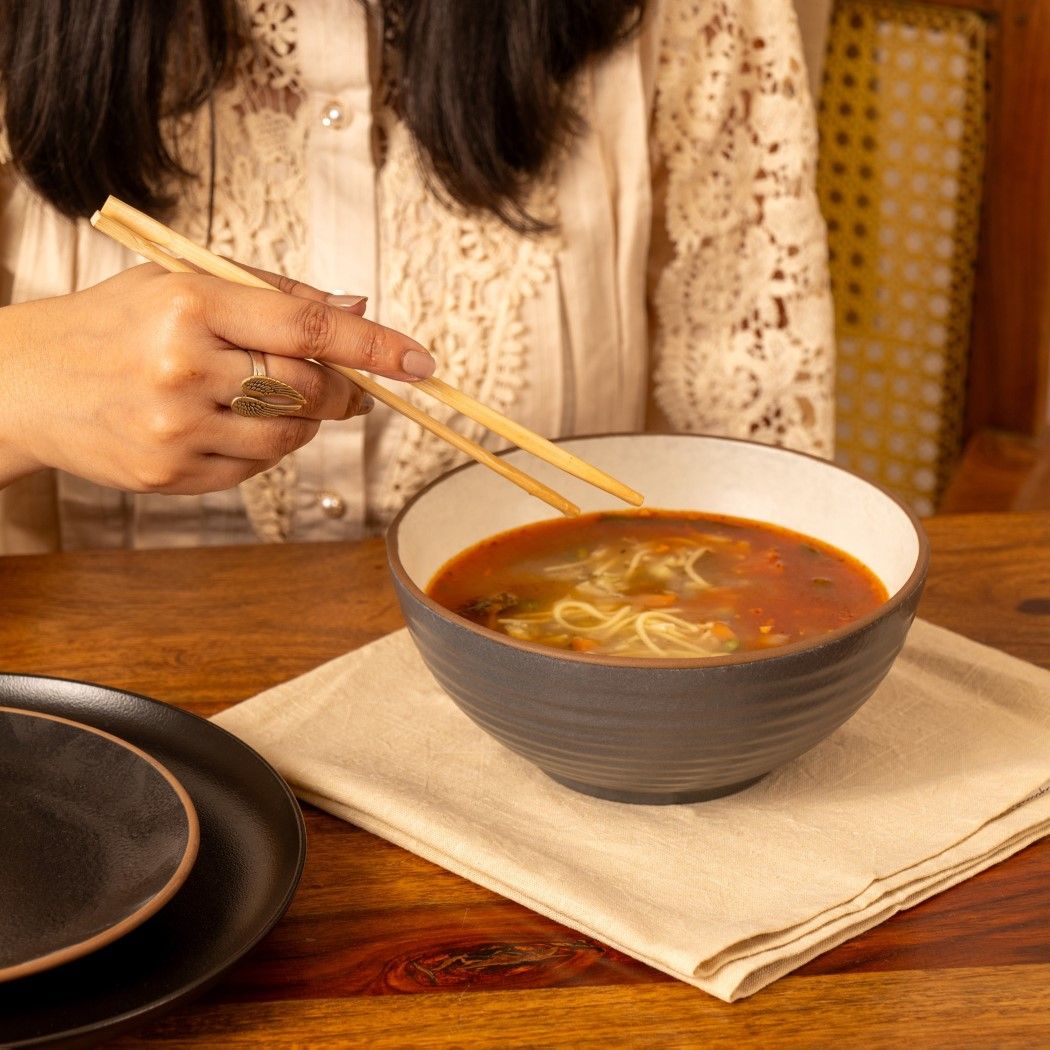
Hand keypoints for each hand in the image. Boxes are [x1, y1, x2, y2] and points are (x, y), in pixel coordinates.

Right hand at [0, 263, 434, 492]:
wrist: (21, 386)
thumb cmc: (108, 325)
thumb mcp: (179, 283)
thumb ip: (272, 295)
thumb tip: (356, 309)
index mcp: (188, 304)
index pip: (306, 327)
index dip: (374, 346)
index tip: (421, 363)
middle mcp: (183, 367)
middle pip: (308, 388)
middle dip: (339, 389)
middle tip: (343, 383)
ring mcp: (176, 429)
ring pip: (290, 436)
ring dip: (303, 419)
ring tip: (266, 396)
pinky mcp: (171, 475)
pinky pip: (255, 468)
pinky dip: (262, 448)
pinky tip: (227, 423)